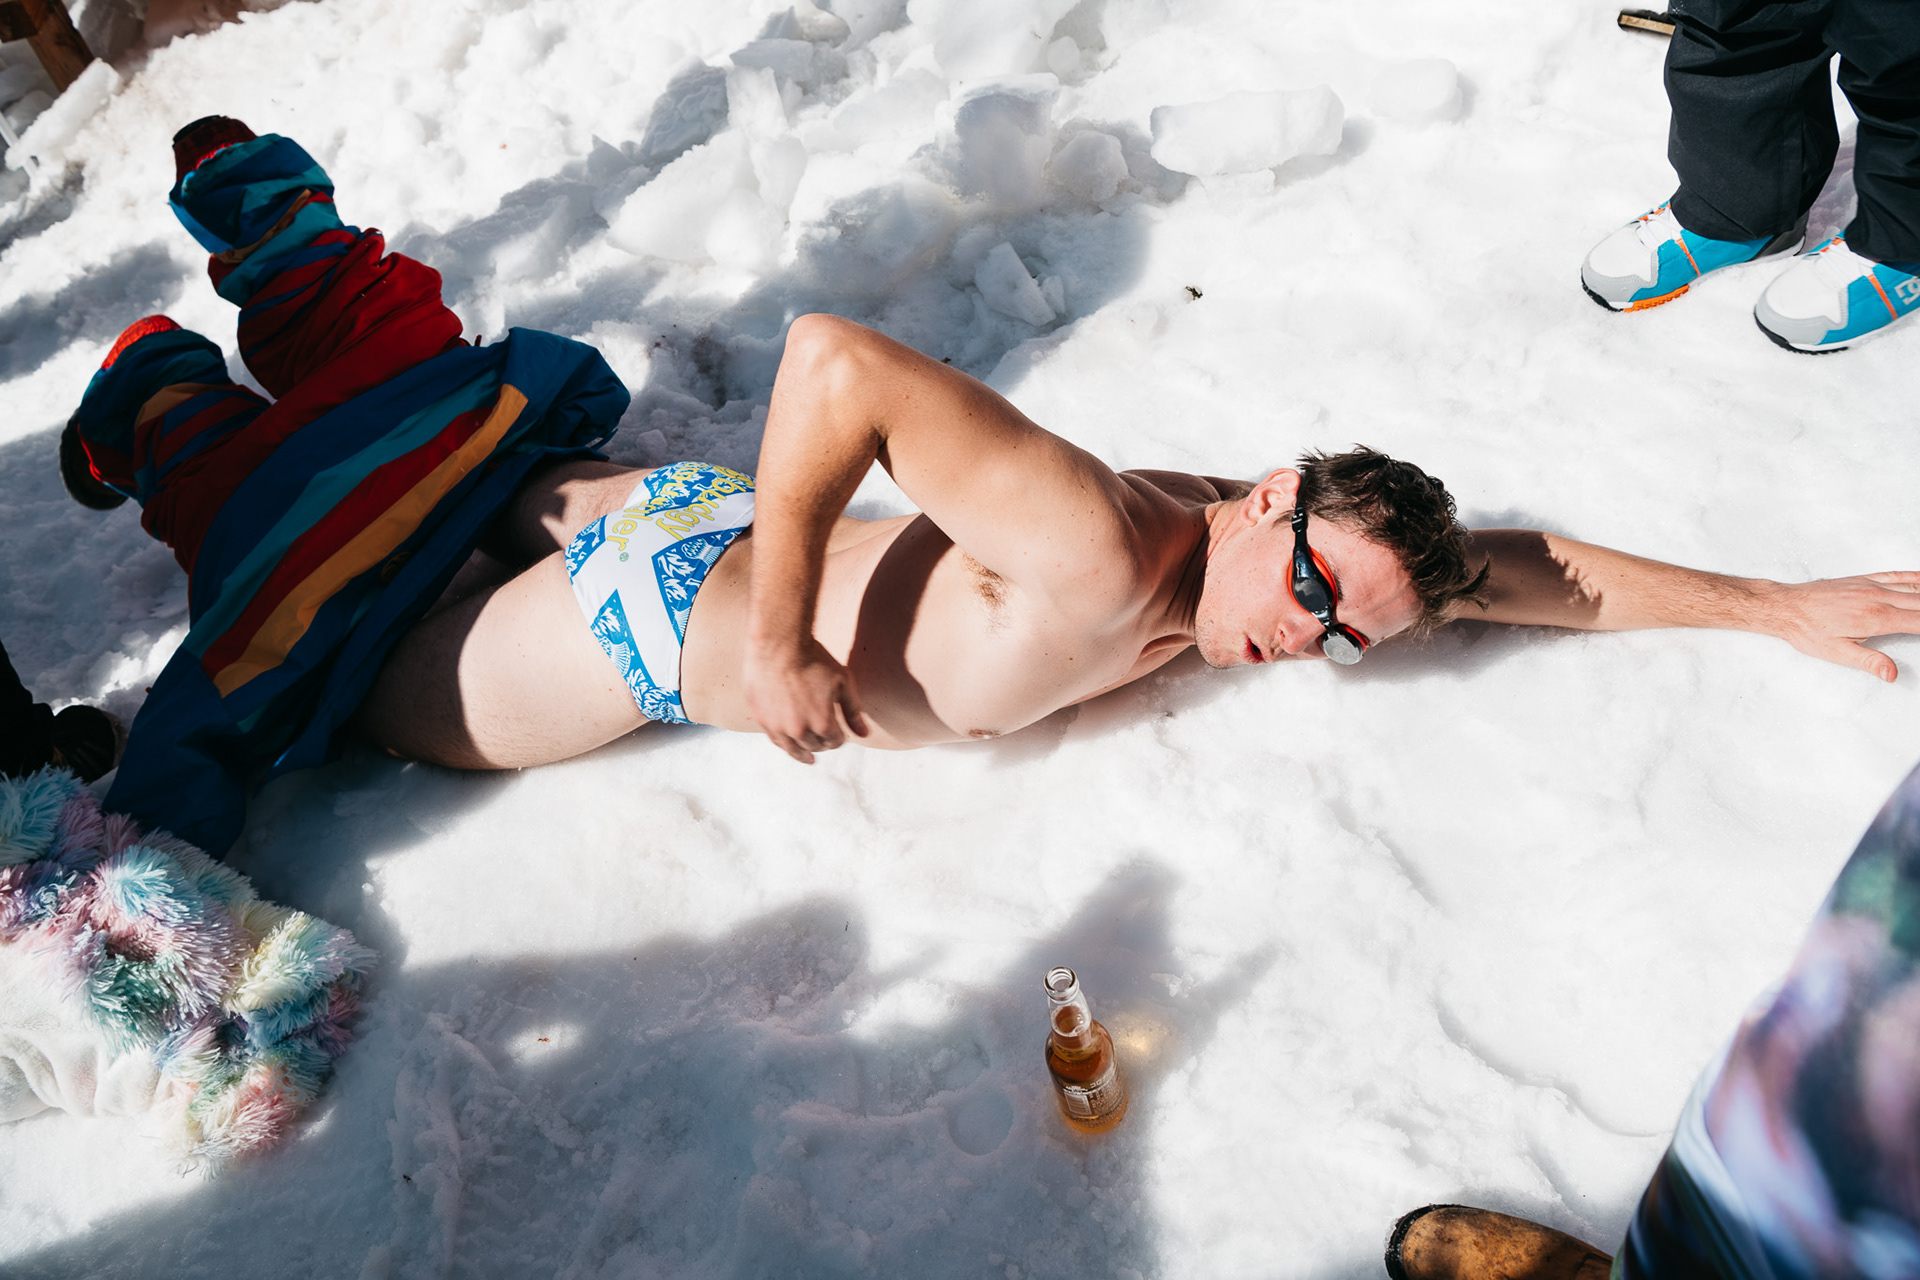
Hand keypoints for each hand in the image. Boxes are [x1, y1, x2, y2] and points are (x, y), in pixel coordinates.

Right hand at [744, 638, 869, 762]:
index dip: (839, 737)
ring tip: (807, 758)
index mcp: (822, 723)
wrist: (779, 643)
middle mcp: (799, 730)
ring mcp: (777, 726)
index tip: (838, 733)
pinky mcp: (761, 718)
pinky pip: (775, 739)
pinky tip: (788, 744)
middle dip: (822, 743)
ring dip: (803, 751)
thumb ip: (853, 711)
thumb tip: (865, 735)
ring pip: (793, 748)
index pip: (835, 741)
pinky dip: (784, 742)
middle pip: (815, 746)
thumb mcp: (843, 682)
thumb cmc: (814, 659)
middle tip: (823, 739)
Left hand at [1766, 572, 1919, 681]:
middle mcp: (1879, 598)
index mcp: (1876, 618)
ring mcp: (1873, 586)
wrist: (1784, 606)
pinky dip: (1918, 577)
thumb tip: (1892, 675)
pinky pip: (1898, 575)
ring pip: (1916, 588)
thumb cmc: (1807, 630)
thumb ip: (1868, 662)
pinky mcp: (1865, 579)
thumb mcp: (1836, 653)